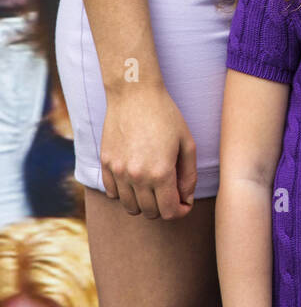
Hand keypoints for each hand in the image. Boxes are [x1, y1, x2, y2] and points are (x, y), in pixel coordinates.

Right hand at [100, 83, 196, 218]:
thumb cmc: (165, 115)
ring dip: (144, 202)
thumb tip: (186, 198)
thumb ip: (189, 175)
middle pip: (150, 212)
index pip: (169, 212)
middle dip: (164, 206)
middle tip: (171, 191)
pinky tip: (135, 179)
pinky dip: (125, 193)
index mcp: (160, 173)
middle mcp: (136, 177)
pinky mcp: (105, 164)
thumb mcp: (187, 143)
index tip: (184, 202)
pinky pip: (113, 193)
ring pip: (130, 207)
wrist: (134, 93)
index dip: (180, 211)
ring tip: (153, 186)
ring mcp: (118, 172)